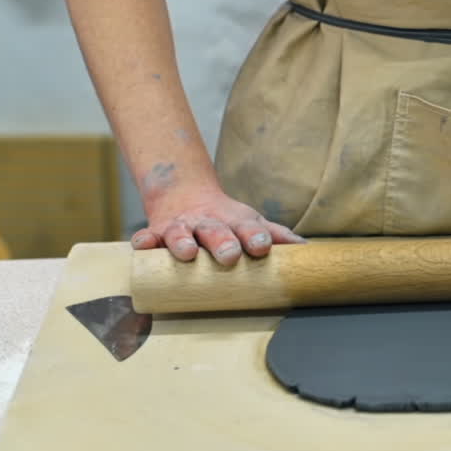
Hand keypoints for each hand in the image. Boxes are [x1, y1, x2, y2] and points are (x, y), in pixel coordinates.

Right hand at [132, 188, 304, 264]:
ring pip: (180, 234)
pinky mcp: (156, 233)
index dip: (256, 237)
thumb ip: (277, 236)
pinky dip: (144, 241)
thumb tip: (308, 250)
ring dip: (183, 242)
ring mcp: (182, 228)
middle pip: (216, 232)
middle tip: (229, 255)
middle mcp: (209, 224)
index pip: (248, 229)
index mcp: (235, 224)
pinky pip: (148, 237)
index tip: (262, 247)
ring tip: (187, 252)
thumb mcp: (252, 224)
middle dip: (222, 243)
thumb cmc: (227, 221)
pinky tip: (142, 246)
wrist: (186, 196)